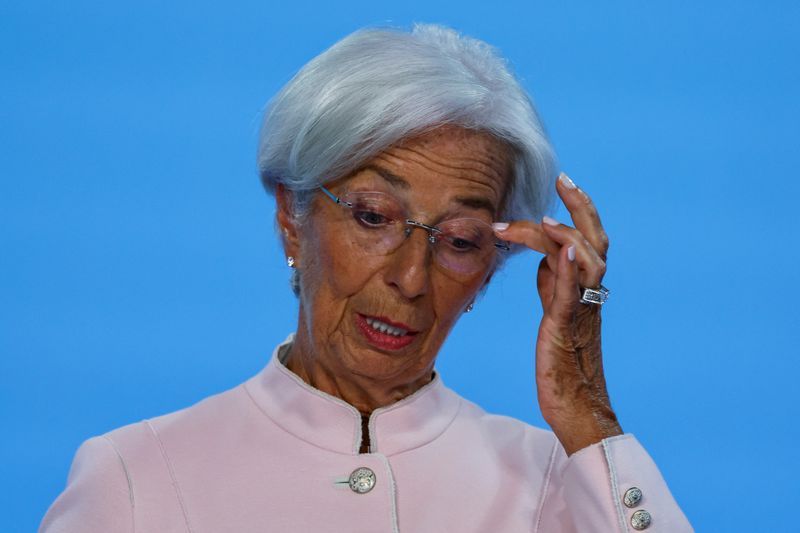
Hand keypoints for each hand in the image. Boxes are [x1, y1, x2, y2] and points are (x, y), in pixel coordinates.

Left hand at [493, 173, 621, 454]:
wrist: (576, 405)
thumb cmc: (563, 360)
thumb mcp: (555, 312)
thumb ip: (552, 283)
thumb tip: (544, 257)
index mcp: (585, 287)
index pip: (586, 238)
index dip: (576, 209)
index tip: (561, 181)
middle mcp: (590, 293)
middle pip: (596, 240)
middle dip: (581, 206)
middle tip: (564, 179)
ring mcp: (581, 309)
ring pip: (588, 261)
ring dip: (566, 235)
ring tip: (543, 219)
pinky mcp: (566, 328)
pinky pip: (570, 293)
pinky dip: (565, 269)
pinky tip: (555, 249)